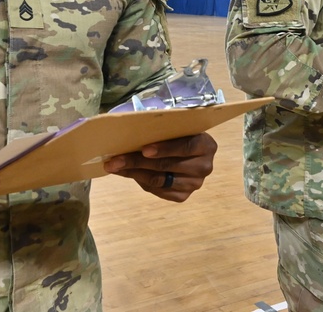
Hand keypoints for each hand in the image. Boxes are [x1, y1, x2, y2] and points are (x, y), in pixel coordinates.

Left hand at [102, 133, 217, 201]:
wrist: (188, 151)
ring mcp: (195, 184)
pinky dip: (141, 182)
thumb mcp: (176, 126)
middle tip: (115, 159)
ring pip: (160, 181)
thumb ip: (162, 127)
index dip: (165, 149)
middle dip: (138, 162)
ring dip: (134, 173)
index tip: (144, 149)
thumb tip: (130, 126)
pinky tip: (127, 173)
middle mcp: (205, 167)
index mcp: (207, 145)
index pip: (186, 147)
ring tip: (115, 167)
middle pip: (168, 166)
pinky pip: (159, 191)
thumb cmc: (178, 133)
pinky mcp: (183, 196)